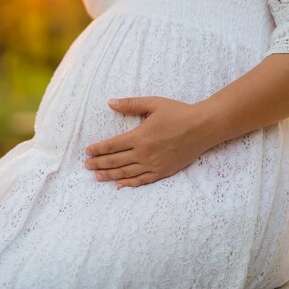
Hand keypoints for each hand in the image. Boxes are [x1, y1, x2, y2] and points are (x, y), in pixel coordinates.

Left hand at [84, 96, 208, 188]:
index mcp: (139, 136)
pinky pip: (142, 180)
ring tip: (97, 176)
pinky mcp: (163, 171)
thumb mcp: (153, 104)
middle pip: (115, 161)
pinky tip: (119, 185)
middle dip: (99, 163)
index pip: (112, 145)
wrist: (202, 128)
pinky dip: (129, 184)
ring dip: (109, 175)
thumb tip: (110, 102)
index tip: (87, 152)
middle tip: (87, 166)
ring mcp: (153, 164)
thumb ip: (130, 104)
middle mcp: (144, 153)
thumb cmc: (178, 113)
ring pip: (126, 173)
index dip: (98, 149)